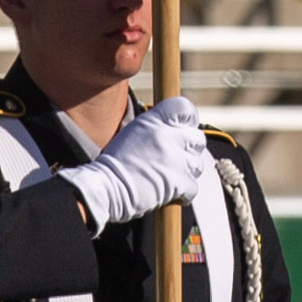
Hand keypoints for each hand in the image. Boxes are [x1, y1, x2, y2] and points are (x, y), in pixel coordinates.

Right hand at [65, 93, 214, 228]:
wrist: (104, 188)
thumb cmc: (115, 165)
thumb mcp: (132, 133)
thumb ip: (156, 129)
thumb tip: (177, 131)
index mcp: (152, 120)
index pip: (185, 108)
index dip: (189, 120)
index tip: (183, 131)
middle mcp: (166, 136)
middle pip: (197, 138)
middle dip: (189, 151)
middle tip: (174, 161)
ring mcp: (173, 159)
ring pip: (197, 164)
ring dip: (186, 173)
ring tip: (168, 178)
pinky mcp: (177, 182)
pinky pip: (193, 187)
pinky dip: (184, 194)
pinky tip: (170, 193)